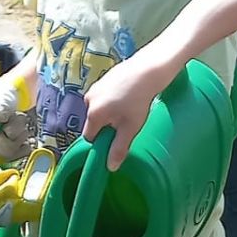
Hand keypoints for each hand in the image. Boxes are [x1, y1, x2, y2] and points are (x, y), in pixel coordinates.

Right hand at [83, 52, 178, 169]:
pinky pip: (103, 97)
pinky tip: (128, 97)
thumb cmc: (139, 100)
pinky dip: (112, 100)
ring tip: (129, 108)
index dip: (102, 142)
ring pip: (99, 109)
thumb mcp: (130, 128)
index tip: (116, 140)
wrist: (148, 70)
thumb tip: (110, 167)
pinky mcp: (102, 79)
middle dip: (107, 127)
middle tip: (126, 123)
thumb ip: (119, 148)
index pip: (89, 137)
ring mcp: (94, 87)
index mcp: (93, 114)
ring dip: (110, 113)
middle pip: (94, 122)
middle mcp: (88, 100)